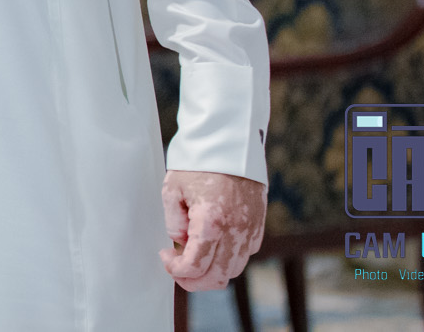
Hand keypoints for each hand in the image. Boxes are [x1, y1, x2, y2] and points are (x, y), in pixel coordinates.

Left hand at [161, 169, 265, 291]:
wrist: (230, 143)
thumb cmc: (199, 163)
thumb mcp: (173, 189)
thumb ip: (174, 222)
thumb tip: (180, 243)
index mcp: (211, 222)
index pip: (195, 266)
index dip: (175, 269)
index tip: (165, 257)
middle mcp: (236, 231)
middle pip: (216, 277)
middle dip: (193, 280)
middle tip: (176, 268)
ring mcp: (251, 230)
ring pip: (232, 270)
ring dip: (211, 271)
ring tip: (192, 256)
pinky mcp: (259, 226)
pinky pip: (244, 255)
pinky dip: (227, 259)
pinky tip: (212, 244)